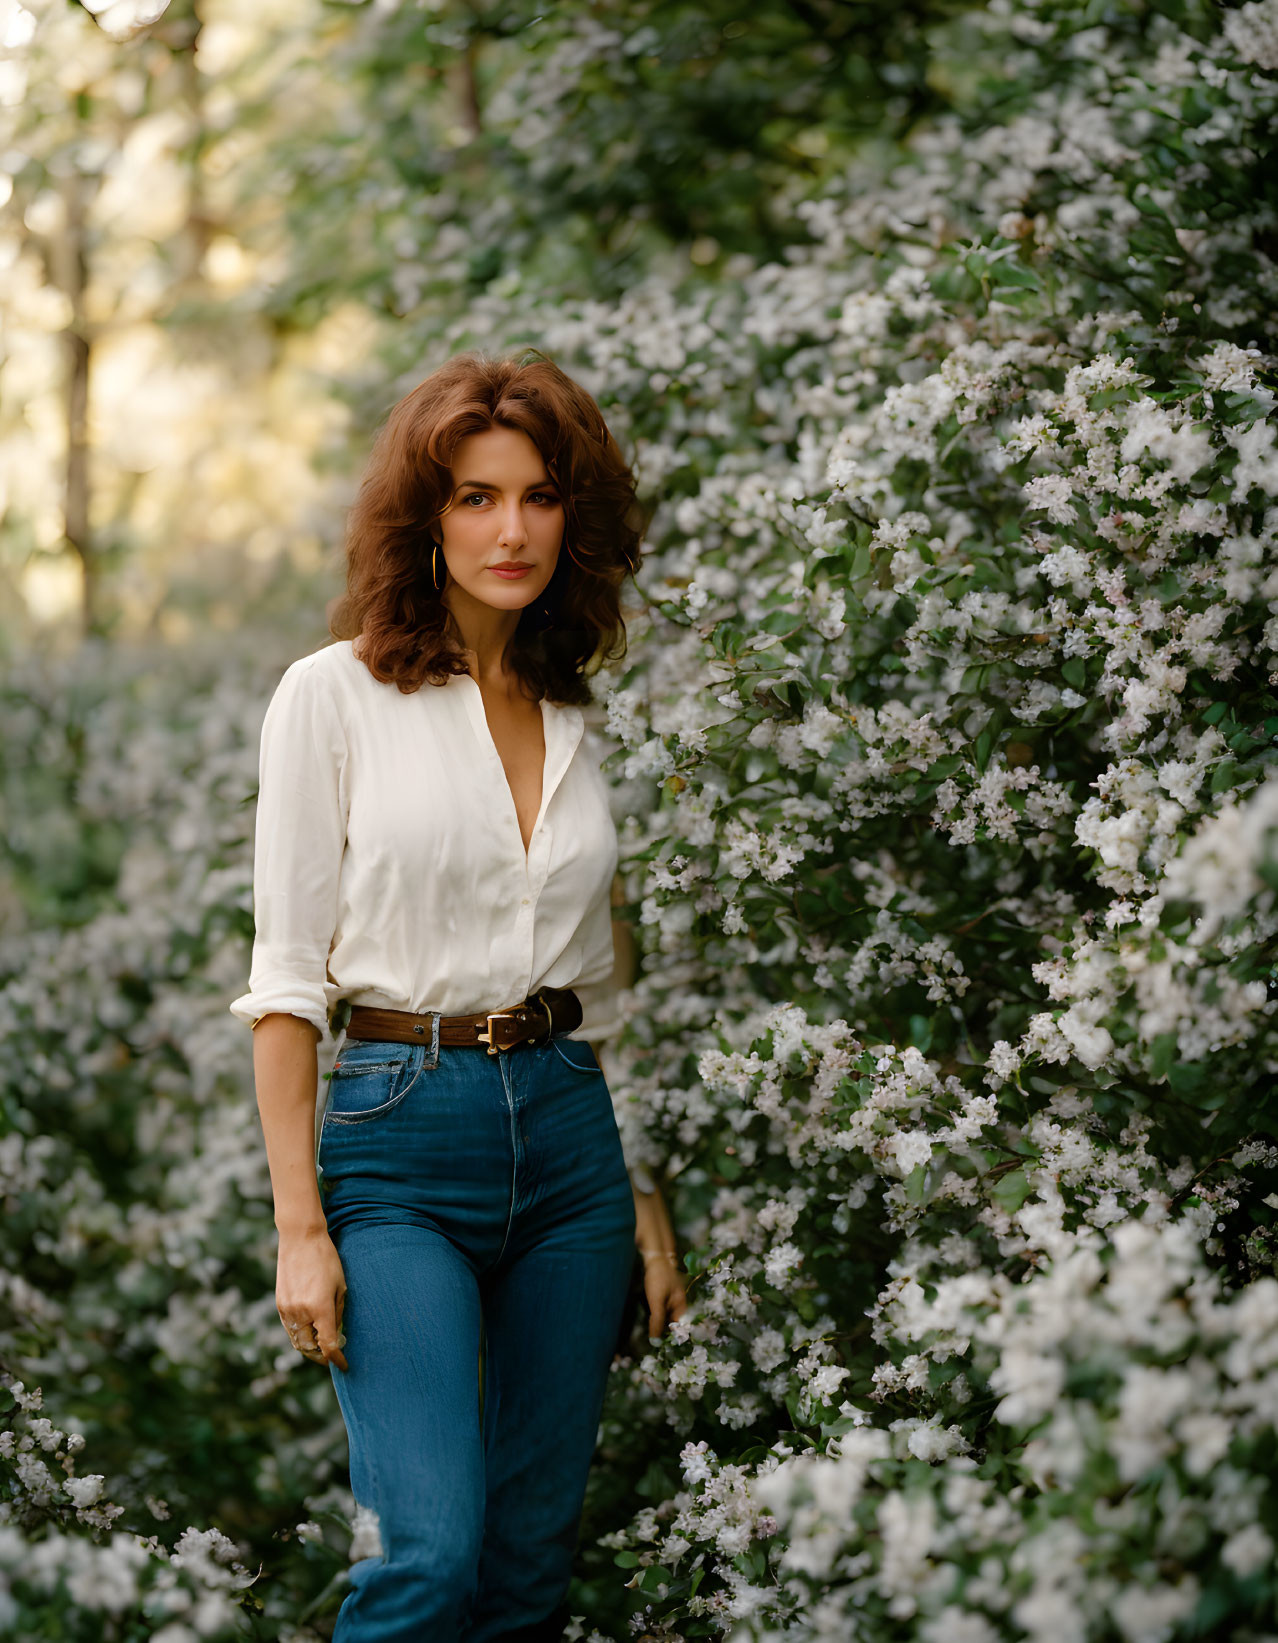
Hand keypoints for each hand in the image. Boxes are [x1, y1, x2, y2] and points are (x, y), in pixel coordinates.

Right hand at [276, 1225, 348, 1370]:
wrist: (300, 1238)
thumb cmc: (326, 1259)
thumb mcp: (340, 1285)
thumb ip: (339, 1312)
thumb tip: (337, 1333)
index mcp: (320, 1308)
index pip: (329, 1345)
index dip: (337, 1359)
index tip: (344, 1366)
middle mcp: (301, 1312)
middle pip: (309, 1348)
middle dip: (321, 1356)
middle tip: (331, 1355)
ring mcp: (287, 1309)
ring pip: (297, 1340)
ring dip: (309, 1347)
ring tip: (321, 1345)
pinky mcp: (280, 1304)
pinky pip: (289, 1328)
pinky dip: (299, 1334)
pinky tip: (310, 1329)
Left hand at [641, 1249, 687, 1341]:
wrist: (654, 1256)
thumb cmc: (658, 1278)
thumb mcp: (657, 1302)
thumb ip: (657, 1321)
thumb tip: (656, 1342)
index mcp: (682, 1304)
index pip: (679, 1326)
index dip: (671, 1336)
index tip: (661, 1346)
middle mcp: (679, 1302)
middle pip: (672, 1322)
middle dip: (664, 1330)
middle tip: (654, 1340)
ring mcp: (671, 1297)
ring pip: (666, 1316)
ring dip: (659, 1322)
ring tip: (652, 1332)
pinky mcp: (664, 1293)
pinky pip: (661, 1308)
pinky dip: (656, 1314)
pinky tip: (651, 1317)